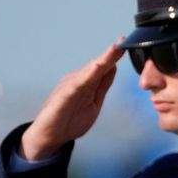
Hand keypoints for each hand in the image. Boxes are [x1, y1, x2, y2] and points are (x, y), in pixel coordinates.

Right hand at [20, 40, 125, 160]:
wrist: (50, 136)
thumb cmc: (71, 119)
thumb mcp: (94, 102)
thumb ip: (102, 85)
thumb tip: (113, 67)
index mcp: (87, 83)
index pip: (103, 67)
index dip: (115, 56)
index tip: (127, 43)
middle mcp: (78, 81)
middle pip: (97, 66)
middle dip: (110, 54)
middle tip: (122, 41)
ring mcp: (69, 88)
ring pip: (87, 72)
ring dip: (100, 61)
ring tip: (112, 51)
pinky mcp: (62, 98)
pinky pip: (74, 87)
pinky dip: (84, 78)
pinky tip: (94, 70)